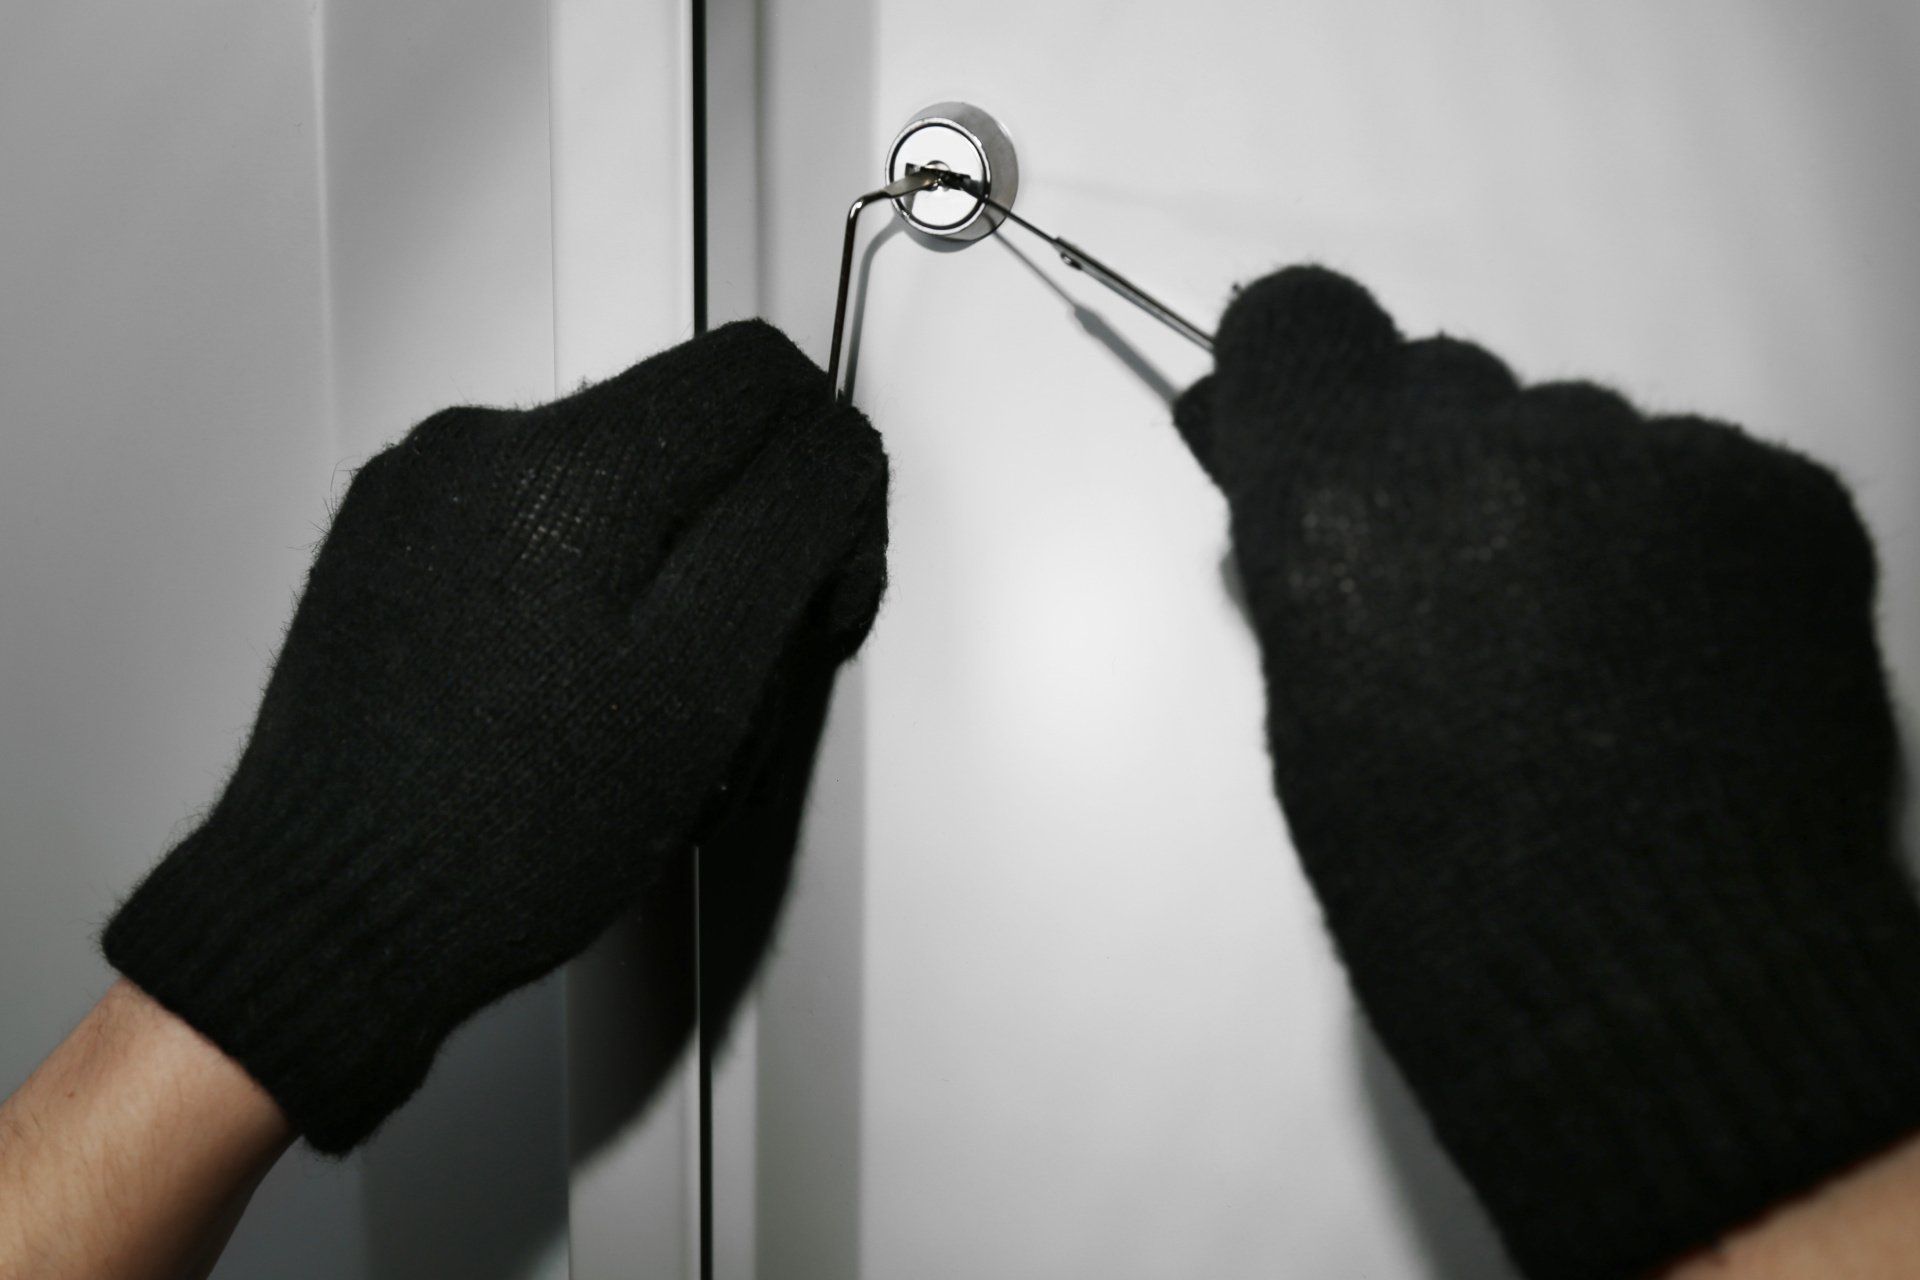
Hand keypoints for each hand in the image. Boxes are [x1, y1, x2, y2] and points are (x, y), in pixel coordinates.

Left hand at [102, 320, 887, 1151]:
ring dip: (664, 558)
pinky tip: (564, 682)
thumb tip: (832, 450)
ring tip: (637, 694)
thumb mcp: (699, 682)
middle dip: (745, 529)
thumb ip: (786, 531)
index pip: (762, 377)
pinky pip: (534, 514)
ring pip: (617, 471)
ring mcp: (423, 486)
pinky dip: (583, 579)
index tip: (813, 591)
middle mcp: (481, 443)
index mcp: (572, 464)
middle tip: (738, 661)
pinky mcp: (389, 536)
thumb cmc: (504, 833)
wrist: (330, 910)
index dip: (827, 485)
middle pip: (688, 419)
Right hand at [1175, 268, 1919, 1278]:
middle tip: (1462, 593)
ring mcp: (1656, 460)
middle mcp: (1494, 442)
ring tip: (1597, 658)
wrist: (1666, 987)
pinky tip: (1688, 665)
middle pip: (1442, 381)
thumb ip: (1303, 564)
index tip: (1308, 430)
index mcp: (1340, 498)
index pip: (1298, 318)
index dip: (1299, 374)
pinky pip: (1704, 479)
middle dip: (1432, 463)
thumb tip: (1293, 473)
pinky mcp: (1788, 496)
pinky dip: (1685, 545)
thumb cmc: (1441, 886)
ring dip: (1564, 506)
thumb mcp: (1315, 713)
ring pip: (1578, 433)